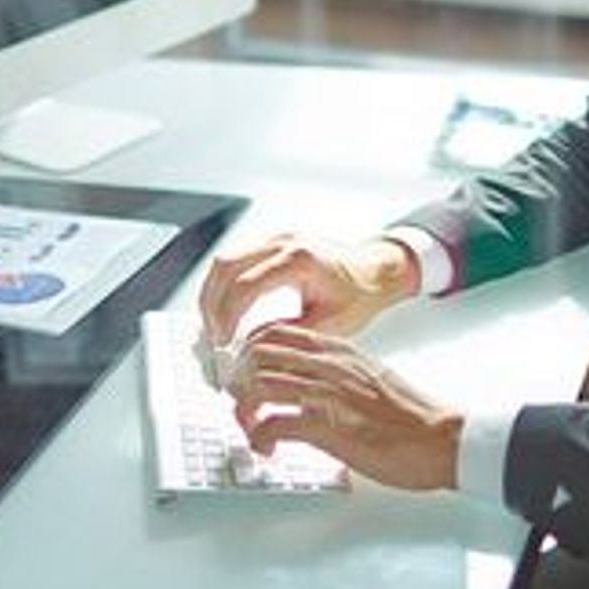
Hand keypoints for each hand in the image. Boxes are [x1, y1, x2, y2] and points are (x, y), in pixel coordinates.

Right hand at [198, 232, 418, 346]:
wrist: (376, 270)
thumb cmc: (360, 294)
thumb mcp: (330, 324)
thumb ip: (289, 335)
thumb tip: (252, 349)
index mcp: (299, 260)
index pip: (245, 286)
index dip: (227, 316)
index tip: (223, 343)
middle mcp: (283, 242)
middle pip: (225, 267)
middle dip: (211, 305)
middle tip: (212, 338)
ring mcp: (275, 239)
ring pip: (224, 261)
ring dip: (212, 294)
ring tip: (213, 327)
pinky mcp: (271, 244)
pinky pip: (234, 260)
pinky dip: (223, 285)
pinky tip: (224, 310)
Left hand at [227, 324, 460, 490]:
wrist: (442, 438)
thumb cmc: (412, 415)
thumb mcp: (371, 376)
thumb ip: (339, 373)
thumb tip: (310, 384)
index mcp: (339, 349)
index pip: (276, 332)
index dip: (250, 352)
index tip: (245, 372)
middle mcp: (329, 365)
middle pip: (258, 354)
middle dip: (239, 379)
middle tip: (241, 401)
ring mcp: (327, 394)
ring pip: (258, 385)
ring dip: (244, 410)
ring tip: (251, 427)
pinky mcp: (328, 427)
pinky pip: (274, 424)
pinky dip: (260, 437)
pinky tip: (267, 447)